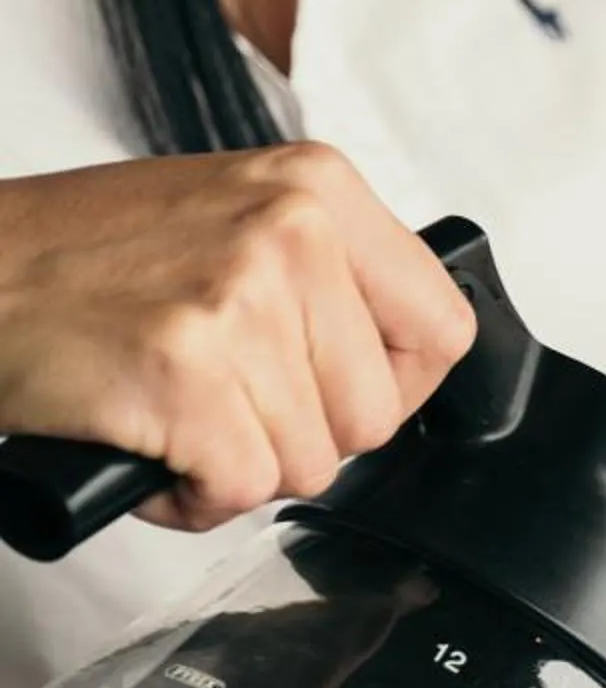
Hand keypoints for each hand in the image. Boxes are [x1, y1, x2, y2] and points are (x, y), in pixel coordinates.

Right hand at [0, 147, 475, 532]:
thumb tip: (397, 364)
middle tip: (220, 398)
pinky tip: (149, 444)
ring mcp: (240, 302)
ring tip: (173, 411)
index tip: (330, 387)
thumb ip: (324, 281)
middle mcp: (289, 232)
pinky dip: (189, 497)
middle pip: (376, 416)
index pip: (443, 328)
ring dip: (237, 466)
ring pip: (312, 463)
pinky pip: (241, 490)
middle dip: (301, 436)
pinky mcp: (187, 375)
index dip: (392, 387)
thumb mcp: (229, 223)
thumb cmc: (80, 263)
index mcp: (316, 189)